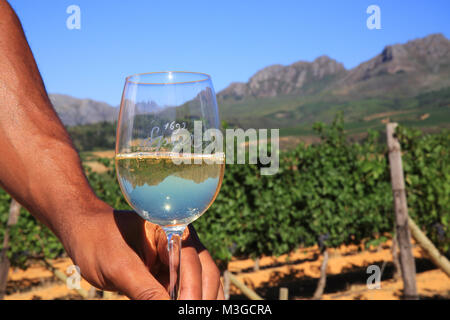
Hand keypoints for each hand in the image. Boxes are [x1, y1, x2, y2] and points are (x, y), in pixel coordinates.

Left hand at [64, 203, 223, 299]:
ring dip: (201, 298)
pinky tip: (192, 307)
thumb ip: (145, 290)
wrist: (83, 234)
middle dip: (201, 296)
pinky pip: (186, 288)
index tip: (184, 307)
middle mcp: (181, 239)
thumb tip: (167, 309)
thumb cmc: (97, 240)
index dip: (191, 287)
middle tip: (192, 314)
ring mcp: (177, 257)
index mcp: (171, 227)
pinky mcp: (170, 272)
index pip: (189, 260)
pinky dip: (190, 299)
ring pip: (202, 280)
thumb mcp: (119, 267)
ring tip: (196, 313)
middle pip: (204, 271)